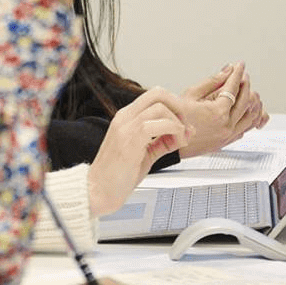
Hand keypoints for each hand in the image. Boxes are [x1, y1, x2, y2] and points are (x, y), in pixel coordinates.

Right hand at [85, 88, 190, 216]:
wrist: (98, 192)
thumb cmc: (117, 176)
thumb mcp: (146, 154)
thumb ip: (165, 141)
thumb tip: (187, 130)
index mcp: (126, 117)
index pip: (155, 96)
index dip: (174, 107)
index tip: (182, 126)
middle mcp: (125, 117)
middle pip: (158, 93)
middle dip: (178, 107)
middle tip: (184, 127)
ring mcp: (126, 126)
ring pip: (160, 107)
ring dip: (177, 122)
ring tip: (179, 141)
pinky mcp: (130, 140)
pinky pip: (158, 124)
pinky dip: (173, 131)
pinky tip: (175, 144)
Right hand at [175, 62, 268, 156]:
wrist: (168, 140)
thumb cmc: (175, 119)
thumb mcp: (191, 94)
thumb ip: (213, 82)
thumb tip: (227, 71)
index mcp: (218, 112)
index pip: (233, 88)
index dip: (237, 73)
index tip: (239, 66)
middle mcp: (226, 125)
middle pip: (246, 101)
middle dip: (246, 84)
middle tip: (243, 76)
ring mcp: (228, 135)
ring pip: (251, 116)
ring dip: (253, 101)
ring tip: (249, 91)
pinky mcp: (226, 141)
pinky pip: (246, 128)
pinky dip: (250, 117)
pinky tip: (248, 110)